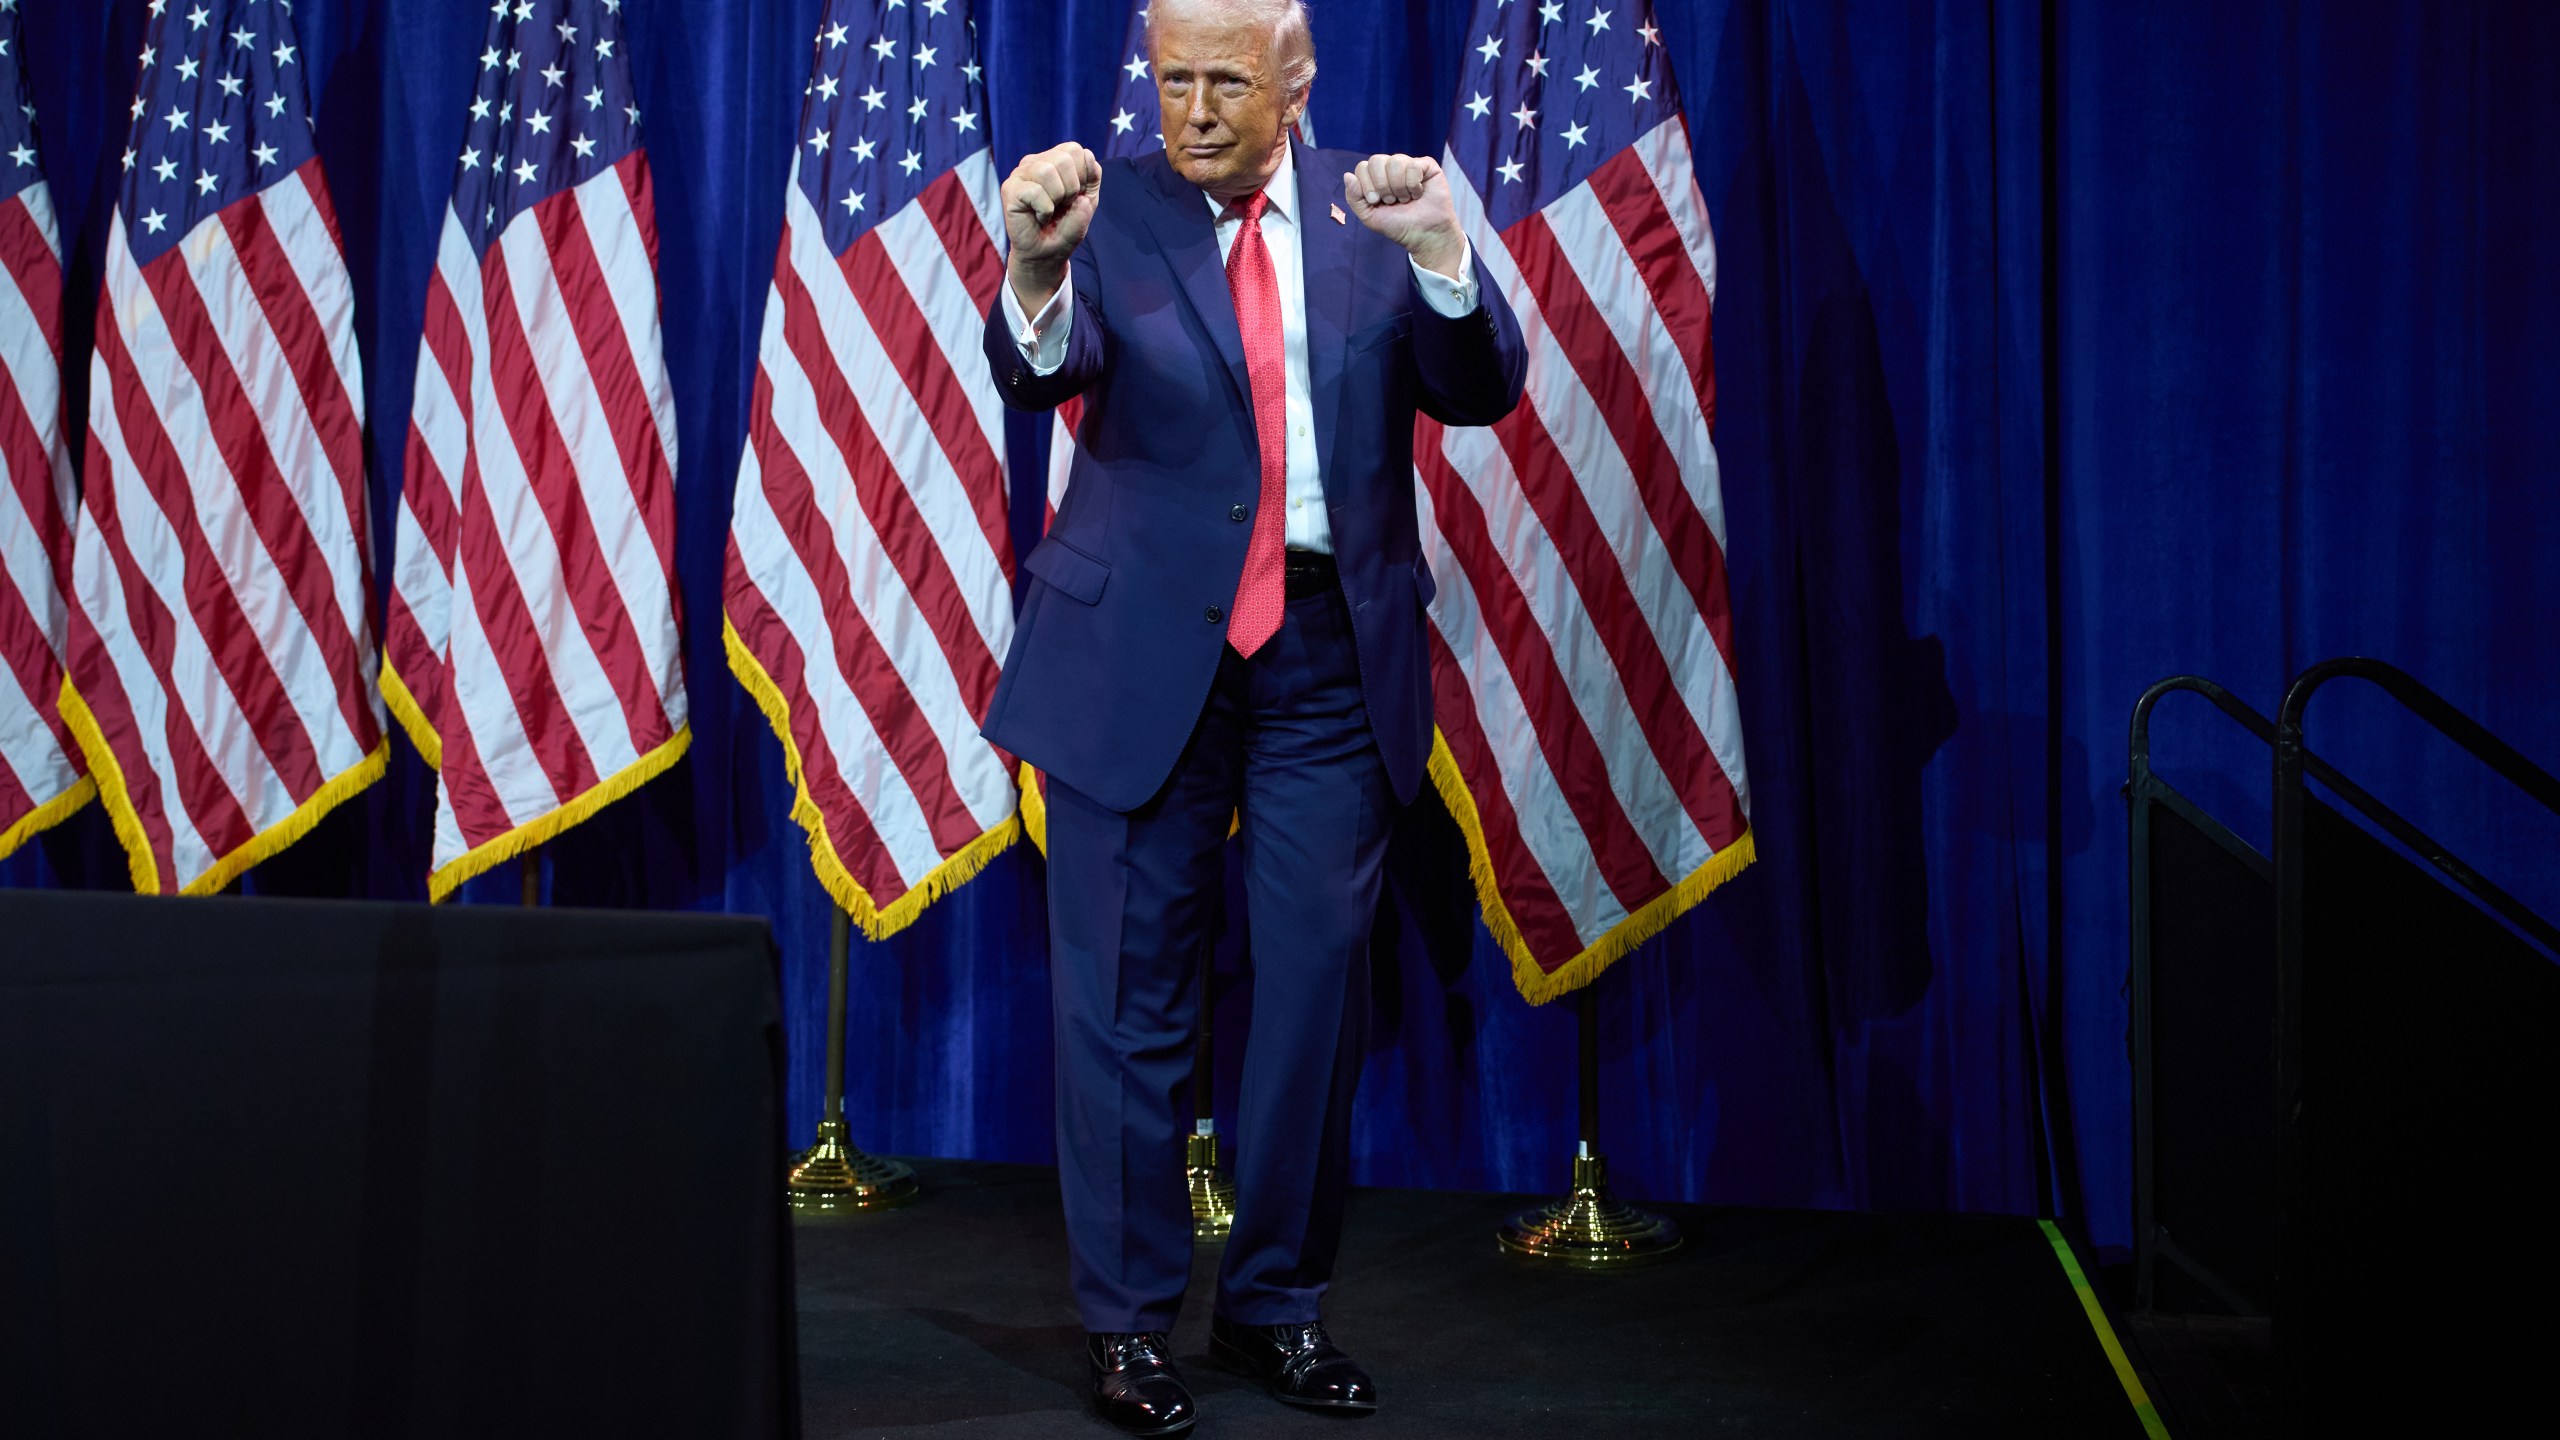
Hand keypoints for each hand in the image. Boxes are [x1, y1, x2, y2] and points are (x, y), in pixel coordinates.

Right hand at [1003, 143, 1100, 310]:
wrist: (1048, 255)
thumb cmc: (1065, 227)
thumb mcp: (1088, 201)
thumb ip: (1092, 178)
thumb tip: (1088, 156)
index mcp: (1054, 160)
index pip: (1075, 150)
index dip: (1083, 176)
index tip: (1076, 196)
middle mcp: (1036, 162)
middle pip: (1063, 158)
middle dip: (1071, 188)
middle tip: (1062, 205)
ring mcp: (1020, 174)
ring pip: (1046, 171)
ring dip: (1057, 197)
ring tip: (1051, 210)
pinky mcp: (1009, 189)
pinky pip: (1034, 191)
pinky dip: (1044, 210)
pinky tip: (1039, 217)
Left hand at [1343, 154, 1465, 279]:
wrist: (1423, 235)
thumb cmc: (1397, 226)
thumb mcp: (1369, 216)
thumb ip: (1354, 198)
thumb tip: (1347, 175)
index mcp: (1376, 177)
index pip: (1362, 167)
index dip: (1367, 185)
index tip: (1376, 201)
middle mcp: (1391, 168)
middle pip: (1376, 160)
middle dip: (1382, 185)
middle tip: (1391, 201)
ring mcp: (1409, 165)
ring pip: (1395, 161)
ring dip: (1398, 187)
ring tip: (1405, 199)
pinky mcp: (1427, 166)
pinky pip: (1414, 165)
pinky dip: (1413, 184)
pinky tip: (1418, 194)